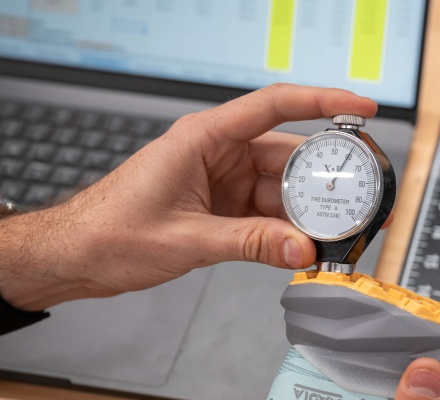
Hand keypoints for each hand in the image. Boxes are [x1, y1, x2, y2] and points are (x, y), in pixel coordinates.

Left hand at [0, 84, 377, 311]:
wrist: (75, 256)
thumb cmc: (108, 230)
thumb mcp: (186, 238)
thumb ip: (249, 244)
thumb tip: (301, 249)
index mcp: (204, 138)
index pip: (274, 106)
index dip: (323, 102)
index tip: (361, 107)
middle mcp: (218, 154)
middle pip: (288, 156)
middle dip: (328, 178)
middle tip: (364, 197)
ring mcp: (222, 181)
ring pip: (282, 189)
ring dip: (309, 213)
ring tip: (340, 232)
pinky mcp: (222, 207)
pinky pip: (267, 214)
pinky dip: (287, 231)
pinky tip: (306, 246)